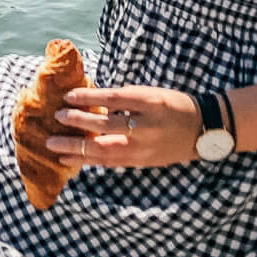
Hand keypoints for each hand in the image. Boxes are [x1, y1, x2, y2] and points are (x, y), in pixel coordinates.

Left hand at [47, 85, 200, 169]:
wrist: (202, 129)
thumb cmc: (173, 105)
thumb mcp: (151, 94)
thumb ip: (124, 98)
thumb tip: (92, 101)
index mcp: (151, 103)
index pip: (115, 98)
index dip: (90, 97)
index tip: (69, 96)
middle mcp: (147, 127)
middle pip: (106, 127)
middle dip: (78, 123)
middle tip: (57, 117)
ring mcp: (144, 148)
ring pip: (104, 151)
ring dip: (76, 149)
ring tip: (53, 146)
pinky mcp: (141, 162)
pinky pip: (110, 162)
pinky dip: (88, 161)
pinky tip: (71, 159)